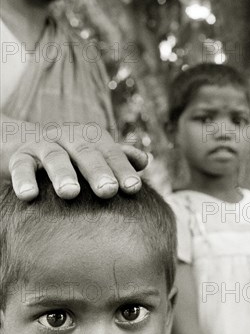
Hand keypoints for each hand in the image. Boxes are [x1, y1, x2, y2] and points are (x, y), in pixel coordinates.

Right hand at [3, 120, 148, 200]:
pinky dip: (24, 180)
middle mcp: (69, 137)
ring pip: (54, 157)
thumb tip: (145, 160)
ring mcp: (44, 145)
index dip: (123, 169)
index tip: (134, 188)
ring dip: (63, 174)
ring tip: (70, 193)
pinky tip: (29, 196)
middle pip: (86, 153)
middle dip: (98, 172)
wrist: (27, 143)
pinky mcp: (19, 156)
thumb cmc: (73, 156)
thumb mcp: (96, 153)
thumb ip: (120, 158)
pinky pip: (21, 166)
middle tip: (108, 190)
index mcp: (92, 138)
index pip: (112, 154)